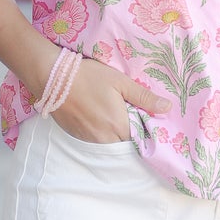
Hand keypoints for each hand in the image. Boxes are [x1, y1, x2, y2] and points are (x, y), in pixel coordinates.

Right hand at [49, 54, 171, 141]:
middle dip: (127, 131)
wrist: (53, 77)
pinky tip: (94, 114)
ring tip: (108, 112)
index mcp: (118, 125)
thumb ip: (144, 97)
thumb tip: (167, 108)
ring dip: (112, 132)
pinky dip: (98, 132)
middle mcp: (104, 138)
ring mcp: (88, 139)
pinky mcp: (76, 136)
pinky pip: (93, 140)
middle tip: (124, 112)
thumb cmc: (89, 76)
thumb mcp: (120, 82)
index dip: (141, 129)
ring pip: (108, 143)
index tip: (141, 118)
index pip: (138, 138)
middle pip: (123, 142)